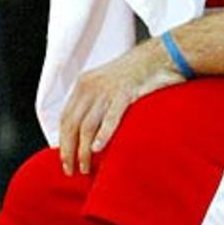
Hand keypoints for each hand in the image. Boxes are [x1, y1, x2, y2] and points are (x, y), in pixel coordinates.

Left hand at [58, 39, 184, 175]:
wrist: (160, 55)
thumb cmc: (137, 74)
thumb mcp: (108, 85)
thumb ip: (96, 103)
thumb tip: (87, 131)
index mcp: (84, 84)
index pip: (65, 117)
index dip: (63, 140)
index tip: (63, 158)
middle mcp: (90, 87)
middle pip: (71, 124)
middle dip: (68, 150)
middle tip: (69, 170)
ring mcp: (107, 90)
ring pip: (87, 125)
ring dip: (83, 150)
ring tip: (85, 168)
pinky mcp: (125, 93)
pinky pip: (110, 117)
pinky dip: (102, 134)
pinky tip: (98, 148)